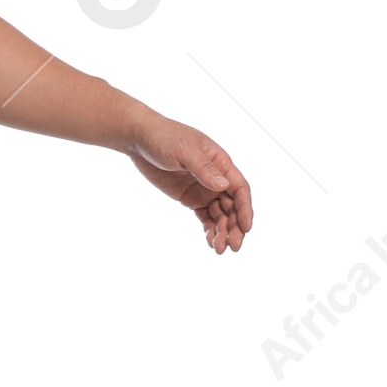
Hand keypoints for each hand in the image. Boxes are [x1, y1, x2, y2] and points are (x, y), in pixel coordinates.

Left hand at [126, 112, 252, 253]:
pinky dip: (210, 230)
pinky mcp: (191, 198)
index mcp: (221, 162)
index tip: (245, 227)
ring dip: (223, 232)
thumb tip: (224, 186)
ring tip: (220, 250)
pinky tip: (211, 242)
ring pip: (220, 214)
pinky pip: (205, 217)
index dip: (245, 209)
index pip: (239, 188)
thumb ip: (204, 169)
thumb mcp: (184, 151)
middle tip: (234, 247)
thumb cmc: (165, 137)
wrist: (141, 139)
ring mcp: (204, 189)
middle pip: (233, 206)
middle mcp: (216, 178)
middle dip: (235, 227)